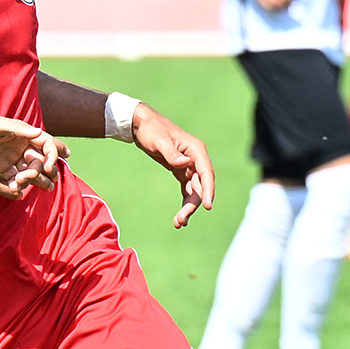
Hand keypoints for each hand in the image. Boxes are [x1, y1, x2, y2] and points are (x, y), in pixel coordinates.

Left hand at [0, 113, 61, 197]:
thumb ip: (18, 130)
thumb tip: (39, 133)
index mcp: (22, 134)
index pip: (46, 144)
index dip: (52, 155)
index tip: (48, 167)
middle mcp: (19, 147)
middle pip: (39, 161)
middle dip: (44, 171)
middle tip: (42, 180)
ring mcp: (10, 159)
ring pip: (29, 172)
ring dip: (35, 180)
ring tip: (42, 188)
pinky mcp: (0, 170)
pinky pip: (13, 180)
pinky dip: (17, 186)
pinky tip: (16, 190)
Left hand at [131, 103, 214, 227]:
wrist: (141, 125)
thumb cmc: (152, 130)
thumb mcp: (159, 141)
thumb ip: (172, 153)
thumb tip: (185, 164)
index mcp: (196, 150)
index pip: (207, 173)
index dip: (208, 190)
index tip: (207, 206)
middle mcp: (196, 159)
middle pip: (201, 186)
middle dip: (193, 204)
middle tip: (181, 220)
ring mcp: (190, 165)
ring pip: (194, 190)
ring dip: (188, 207)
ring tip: (179, 223)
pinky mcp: (181, 170)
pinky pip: (187, 189)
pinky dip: (185, 201)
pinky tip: (181, 216)